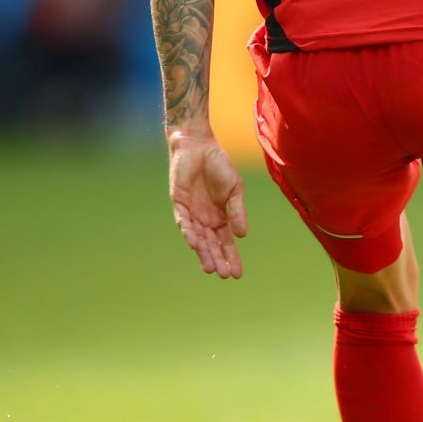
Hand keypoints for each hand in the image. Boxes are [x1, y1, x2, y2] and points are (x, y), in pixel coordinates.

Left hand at [166, 130, 248, 278]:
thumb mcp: (235, 190)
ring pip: (198, 238)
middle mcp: (205, 218)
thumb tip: (243, 235)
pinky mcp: (179, 203)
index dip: (231, 257)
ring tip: (210, 267)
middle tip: (224, 275)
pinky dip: (189, 232)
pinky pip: (184, 221)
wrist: (199, 145)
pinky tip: (195, 243)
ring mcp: (192, 212)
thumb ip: (237, 212)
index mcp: (221, 216)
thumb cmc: (219, 165)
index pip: (226, 242)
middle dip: (218, 260)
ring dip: (203, 252)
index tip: (237, 274)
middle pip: (212, 245)